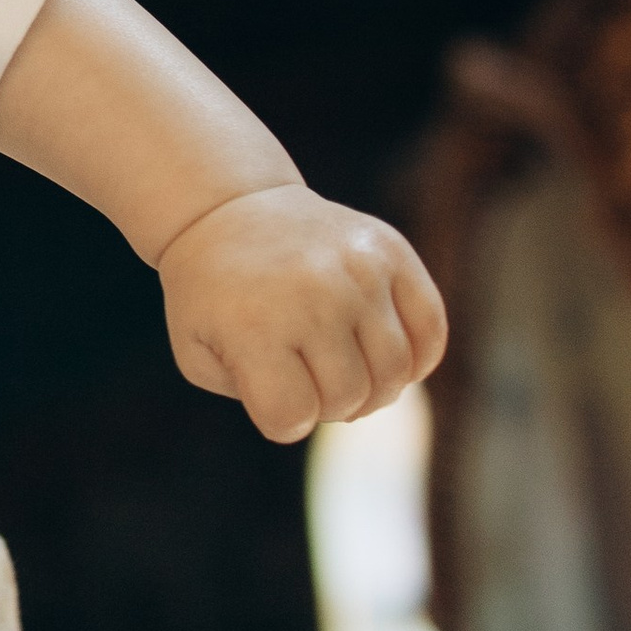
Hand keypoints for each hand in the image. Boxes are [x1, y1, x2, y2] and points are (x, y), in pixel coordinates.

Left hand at [158, 183, 447, 441]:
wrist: (227, 210)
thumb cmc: (213, 298)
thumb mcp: (199, 355)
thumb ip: (258, 399)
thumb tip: (344, 405)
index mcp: (254, 324)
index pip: (292, 417)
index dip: (281, 420)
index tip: (266, 391)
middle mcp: (312, 293)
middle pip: (349, 398)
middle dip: (326, 404)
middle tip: (304, 376)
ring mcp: (358, 269)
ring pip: (394, 372)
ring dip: (370, 387)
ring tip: (340, 366)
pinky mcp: (391, 251)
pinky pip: (431, 330)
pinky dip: (415, 359)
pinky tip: (379, 352)